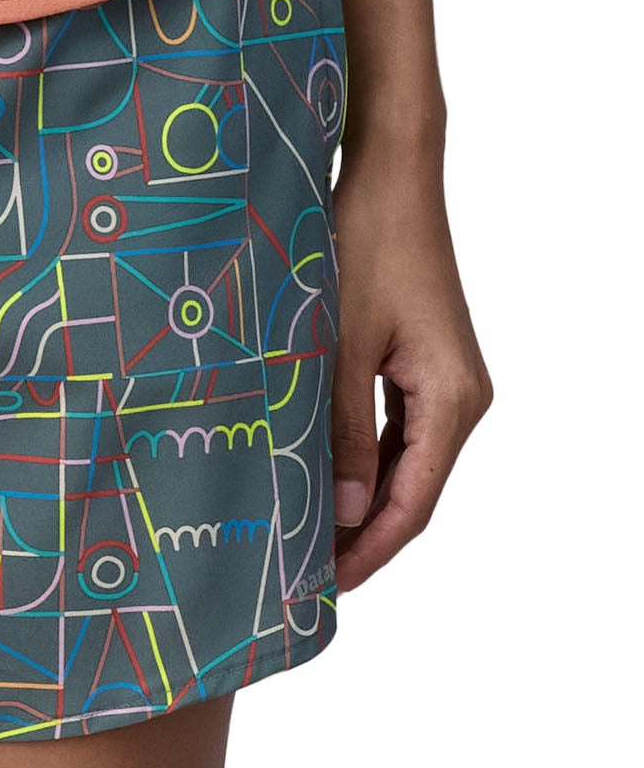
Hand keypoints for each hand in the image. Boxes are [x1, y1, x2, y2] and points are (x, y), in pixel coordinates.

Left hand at [329, 151, 491, 591]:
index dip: (370, 551)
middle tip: (306, 578)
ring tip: (308, 541)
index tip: (325, 588)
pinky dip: (363, 462)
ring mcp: (444, 381)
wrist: (389, 179)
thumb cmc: (364, 248)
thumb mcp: (340, 349)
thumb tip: (349, 515)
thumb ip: (343, 434)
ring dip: (361, 503)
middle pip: (414, 491)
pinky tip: (324, 482)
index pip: (413, 503)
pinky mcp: (422, 363)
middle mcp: (461, 398)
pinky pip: (396, 430)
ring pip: (404, 464)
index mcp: (452, 400)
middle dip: (363, 536)